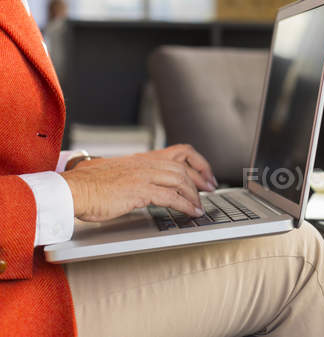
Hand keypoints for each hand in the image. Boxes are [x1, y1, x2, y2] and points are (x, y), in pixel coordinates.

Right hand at [63, 144, 214, 221]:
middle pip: (184, 166)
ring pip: (181, 180)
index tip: (205, 174)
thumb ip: (131, 174)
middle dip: (201, 178)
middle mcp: (145, 163)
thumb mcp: (115, 172)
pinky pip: (171, 197)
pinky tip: (191, 212)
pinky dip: (185, 205)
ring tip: (200, 206)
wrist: (72, 189)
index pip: (179, 152)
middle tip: (210, 190)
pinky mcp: (140, 191)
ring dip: (194, 195)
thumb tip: (139, 184)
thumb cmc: (88, 185)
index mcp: (141, 158)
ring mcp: (143, 175)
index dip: (197, 162)